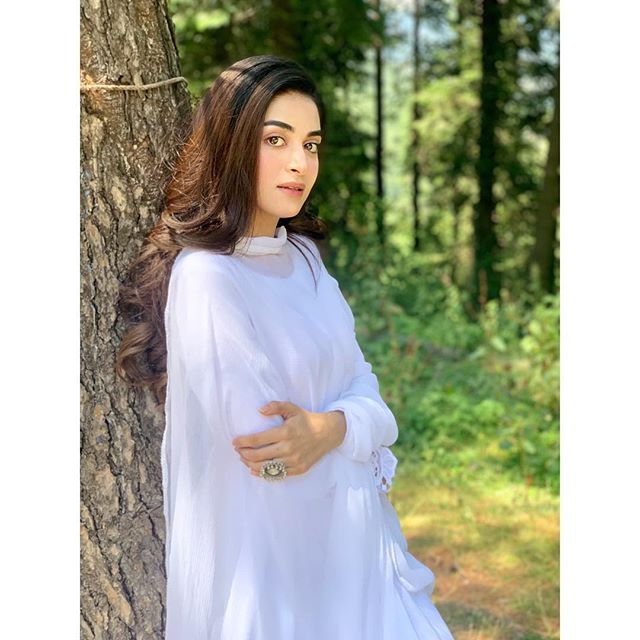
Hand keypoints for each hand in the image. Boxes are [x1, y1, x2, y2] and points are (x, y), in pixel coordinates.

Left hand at [231, 401, 345, 477]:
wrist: (328, 433)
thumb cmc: (307, 419)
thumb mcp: (292, 408)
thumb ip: (275, 407)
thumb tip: (259, 410)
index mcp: (286, 432)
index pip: (258, 439)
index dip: (243, 441)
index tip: (235, 441)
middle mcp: (289, 448)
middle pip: (259, 456)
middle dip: (244, 454)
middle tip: (238, 451)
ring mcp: (294, 460)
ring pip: (266, 468)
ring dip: (251, 465)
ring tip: (244, 459)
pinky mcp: (299, 469)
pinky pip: (277, 475)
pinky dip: (264, 474)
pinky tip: (255, 470)